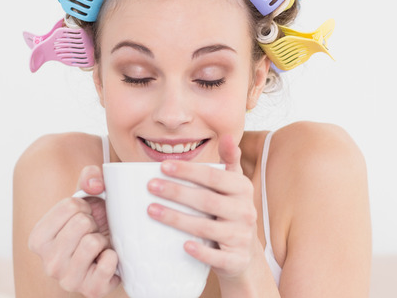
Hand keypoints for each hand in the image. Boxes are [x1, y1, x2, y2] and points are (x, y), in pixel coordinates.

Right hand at [28, 165, 120, 297]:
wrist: (107, 256)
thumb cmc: (93, 227)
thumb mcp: (87, 198)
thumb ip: (89, 178)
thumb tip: (95, 185)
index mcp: (38, 239)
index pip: (70, 206)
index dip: (84, 207)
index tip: (83, 218)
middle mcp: (48, 263)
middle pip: (81, 223)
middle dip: (93, 224)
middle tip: (92, 234)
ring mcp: (67, 280)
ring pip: (92, 242)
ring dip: (102, 240)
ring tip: (98, 247)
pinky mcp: (90, 290)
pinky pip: (108, 262)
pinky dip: (114, 257)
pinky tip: (106, 260)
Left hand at [146, 134, 258, 279]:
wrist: (244, 254)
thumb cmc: (231, 212)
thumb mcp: (234, 186)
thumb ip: (229, 161)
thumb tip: (226, 135)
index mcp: (243, 189)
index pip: (214, 176)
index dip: (189, 171)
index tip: (163, 166)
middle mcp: (245, 212)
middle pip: (206, 200)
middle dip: (176, 192)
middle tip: (150, 186)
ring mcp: (241, 237)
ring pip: (206, 227)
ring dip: (177, 219)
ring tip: (151, 210)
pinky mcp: (236, 260)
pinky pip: (217, 256)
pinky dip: (201, 251)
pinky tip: (183, 245)